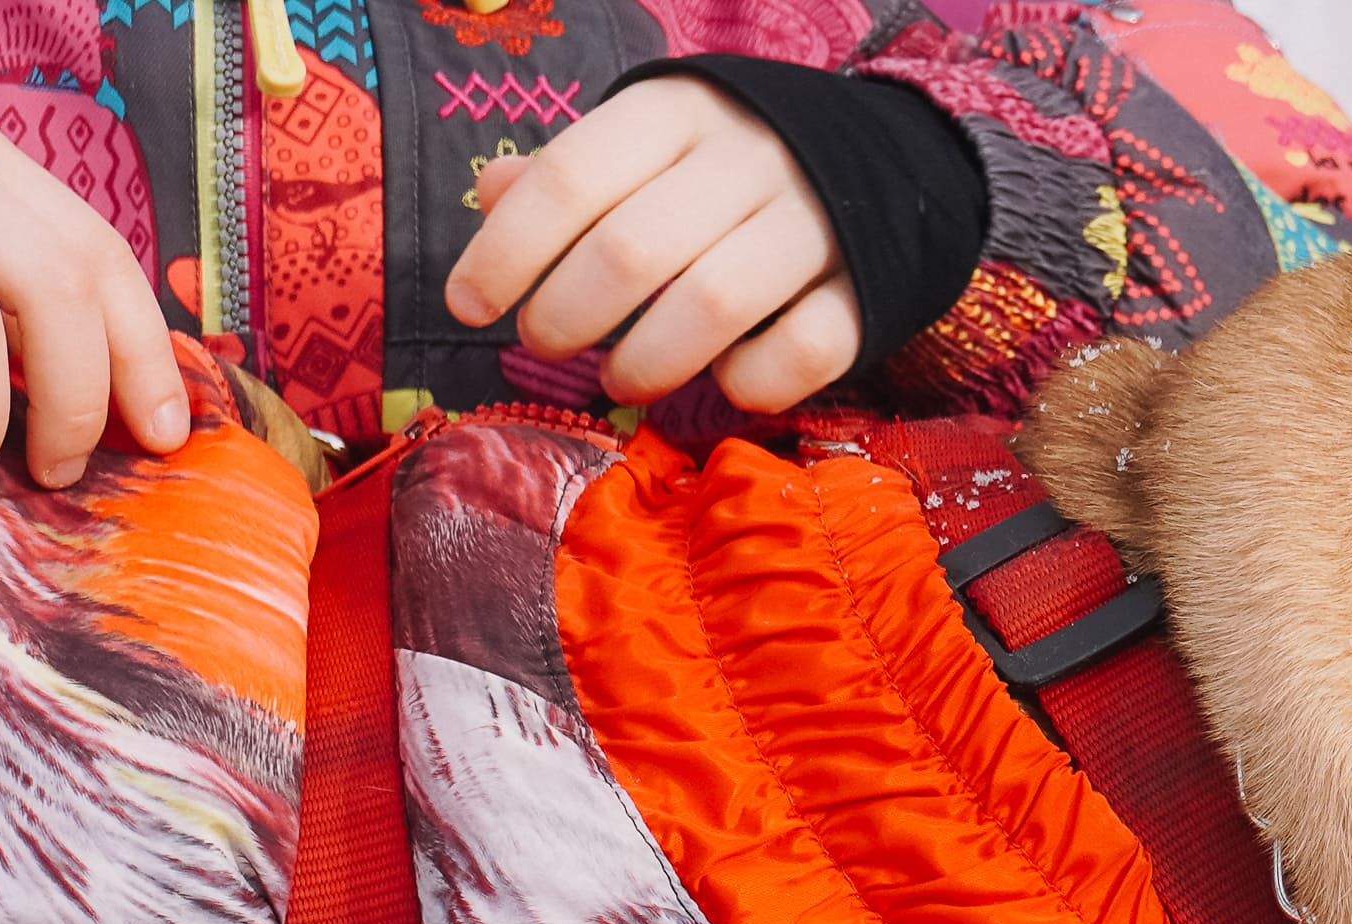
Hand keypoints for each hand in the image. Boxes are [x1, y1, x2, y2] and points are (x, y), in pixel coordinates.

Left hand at [445, 77, 857, 411]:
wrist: (883, 166)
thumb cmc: (726, 168)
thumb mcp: (646, 144)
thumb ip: (570, 175)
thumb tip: (492, 198)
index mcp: (678, 111)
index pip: (571, 177)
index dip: (506, 250)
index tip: (468, 305)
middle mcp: (749, 159)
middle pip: (631, 251)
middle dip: (565, 315)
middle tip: (545, 342)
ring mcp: (815, 226)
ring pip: (711, 307)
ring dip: (644, 361)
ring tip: (618, 377)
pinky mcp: (863, 294)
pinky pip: (798, 356)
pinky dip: (747, 384)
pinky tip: (723, 379)